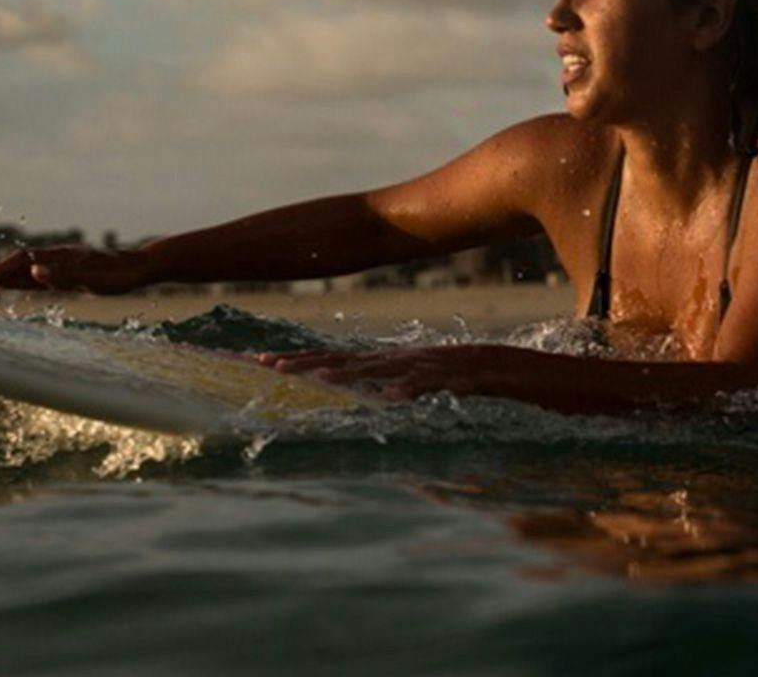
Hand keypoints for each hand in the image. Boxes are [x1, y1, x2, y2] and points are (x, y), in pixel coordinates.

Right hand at [0, 245, 156, 294]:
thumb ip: (64, 277)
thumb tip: (34, 272)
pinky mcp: (68, 272)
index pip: (19, 264)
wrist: (142, 265)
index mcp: (58, 259)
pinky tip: (15, 283)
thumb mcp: (94, 279)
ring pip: (24, 270)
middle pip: (16, 265)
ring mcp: (61, 265)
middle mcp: (56, 259)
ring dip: (2, 276)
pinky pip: (37, 276)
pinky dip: (20, 279)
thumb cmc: (120, 275)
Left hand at [254, 345, 499, 399]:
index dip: (297, 359)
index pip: (331, 358)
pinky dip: (407, 391)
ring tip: (316, 378)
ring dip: (346, 374)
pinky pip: (423, 386)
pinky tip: (391, 399)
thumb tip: (344, 396)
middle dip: (304, 363)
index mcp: (380, 362)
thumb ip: (376, 386)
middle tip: (267, 366)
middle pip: (341, 360)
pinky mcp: (444, 380)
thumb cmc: (448, 378)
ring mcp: (416, 368)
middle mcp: (391, 361)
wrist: (497, 366)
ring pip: (377, 370)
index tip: (260, 361)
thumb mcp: (404, 381)